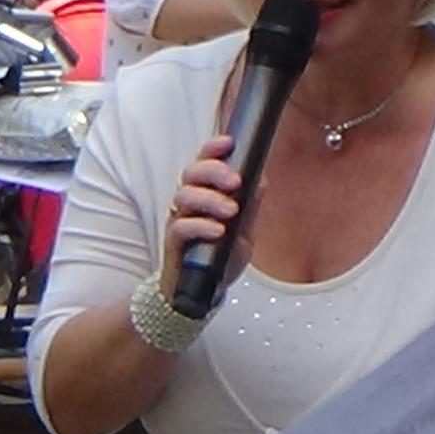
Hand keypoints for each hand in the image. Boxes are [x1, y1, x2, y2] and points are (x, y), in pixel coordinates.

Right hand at [158, 134, 250, 300]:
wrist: (206, 290)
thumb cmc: (221, 253)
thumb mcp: (243, 228)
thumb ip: (250, 204)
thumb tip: (260, 179)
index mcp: (205, 192)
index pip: (203, 161)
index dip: (212, 148)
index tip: (228, 143)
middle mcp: (188, 201)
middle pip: (190, 172)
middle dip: (214, 171)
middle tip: (235, 182)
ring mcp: (179, 220)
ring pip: (184, 195)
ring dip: (210, 199)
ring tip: (231, 211)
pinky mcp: (174, 243)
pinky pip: (180, 227)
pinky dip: (200, 225)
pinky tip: (218, 230)